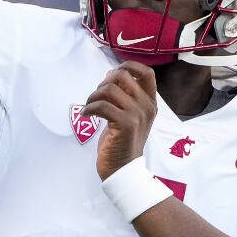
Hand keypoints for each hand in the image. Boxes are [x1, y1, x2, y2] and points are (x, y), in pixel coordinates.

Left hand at [81, 61, 157, 179]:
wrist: (124, 170)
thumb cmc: (122, 142)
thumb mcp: (129, 116)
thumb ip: (125, 96)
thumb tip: (111, 74)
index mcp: (150, 103)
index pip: (147, 72)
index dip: (128, 66)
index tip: (111, 75)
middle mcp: (147, 107)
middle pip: (123, 76)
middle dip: (103, 83)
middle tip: (95, 97)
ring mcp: (138, 115)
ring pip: (110, 89)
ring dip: (93, 96)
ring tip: (89, 106)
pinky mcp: (126, 125)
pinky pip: (102, 105)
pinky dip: (89, 108)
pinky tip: (86, 115)